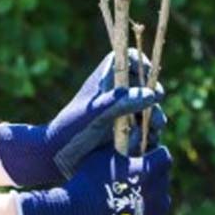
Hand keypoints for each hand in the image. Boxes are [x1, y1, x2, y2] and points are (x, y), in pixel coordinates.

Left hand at [0, 49, 166, 186]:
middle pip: (145, 85)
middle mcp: (115, 92)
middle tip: (156, 115)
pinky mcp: (124, 130)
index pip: (129, 58)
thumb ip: (121, 103)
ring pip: (149, 107)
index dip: (142, 63)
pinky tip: (149, 143)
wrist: (58, 156)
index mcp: (105, 79)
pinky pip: (145, 128)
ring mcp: (121, 111)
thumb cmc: (71, 129)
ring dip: (155, 118)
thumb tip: (151, 94)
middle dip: (154, 98)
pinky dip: (150, 133)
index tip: (148, 76)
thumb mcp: (96, 115)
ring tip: (154, 130)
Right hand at [12, 145, 171, 214]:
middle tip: (133, 178)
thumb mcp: (102, 155)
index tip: (141, 158)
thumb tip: (136, 133)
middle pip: (163, 178)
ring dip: (152, 195)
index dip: (152, 156)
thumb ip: (123, 144)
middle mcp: (158, 190)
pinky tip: (134, 211)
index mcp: (149, 168)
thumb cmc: (85, 179)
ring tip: (132, 196)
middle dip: (152, 176)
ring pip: (162, 199)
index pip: (163, 156)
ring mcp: (157, 212)